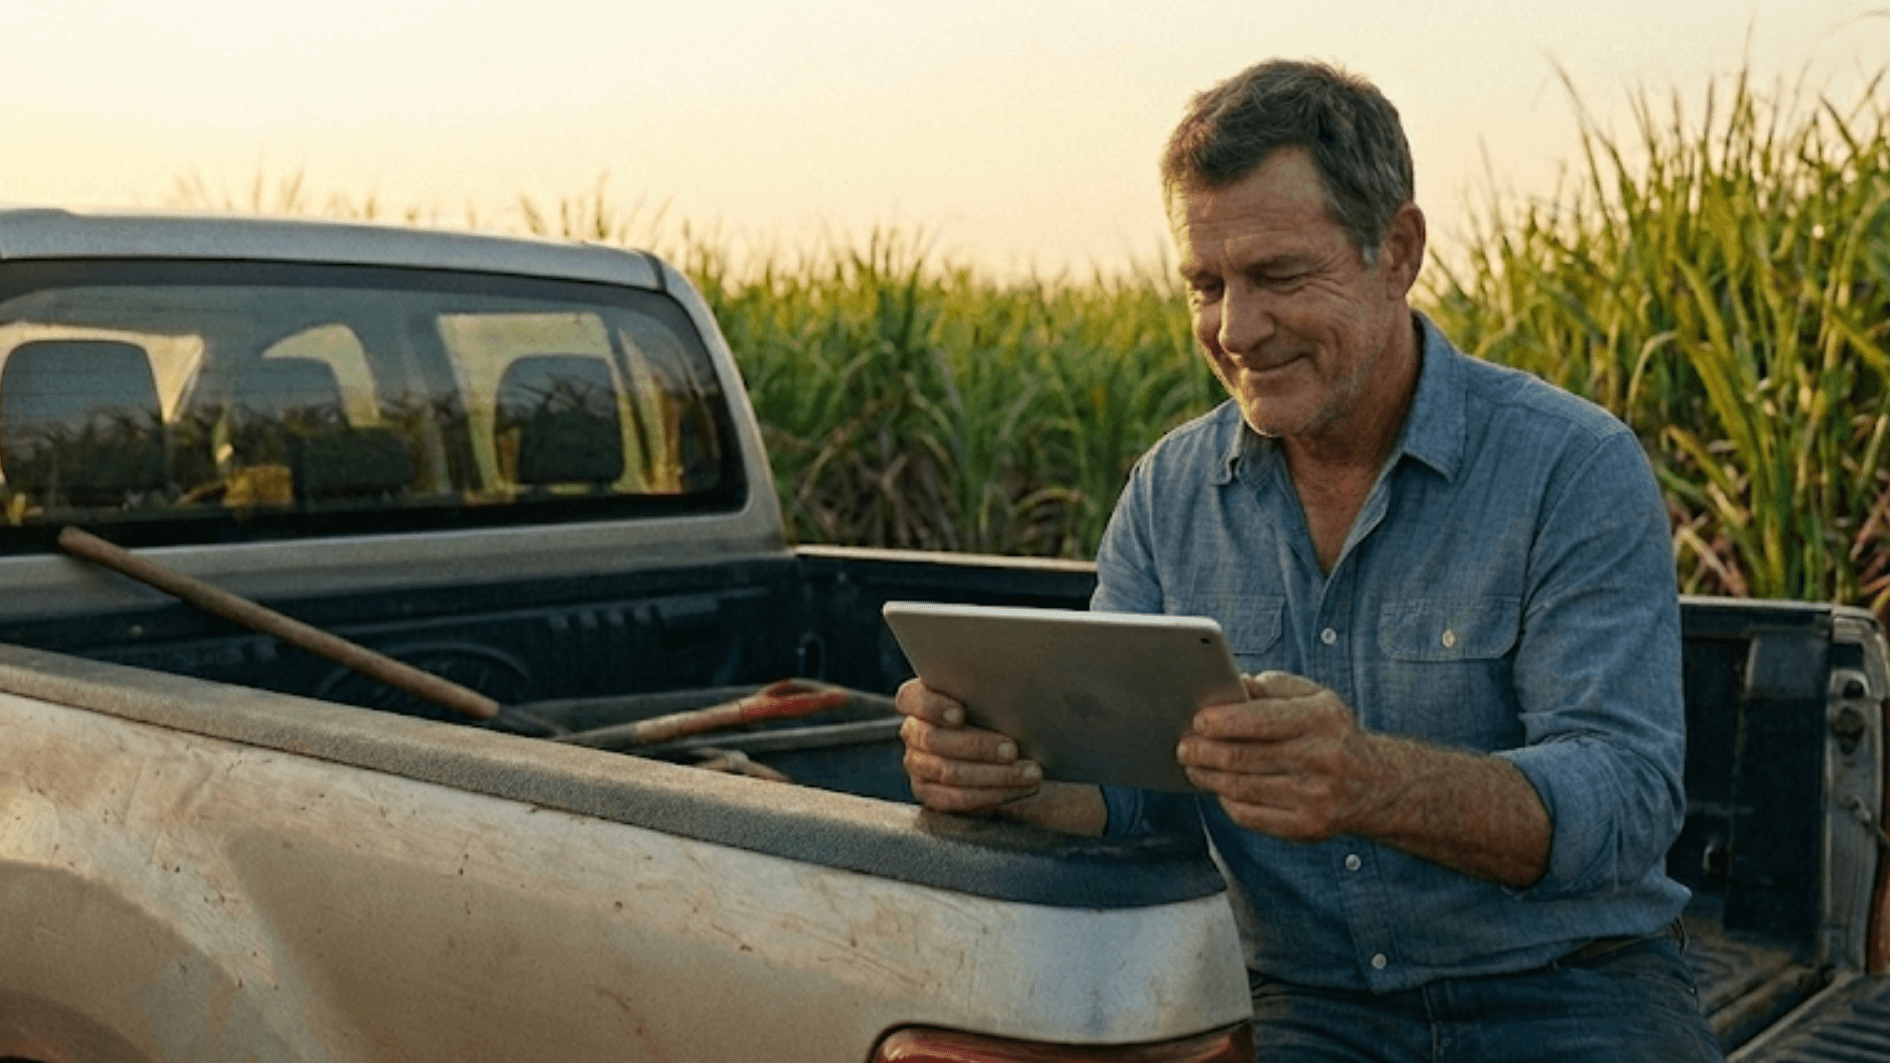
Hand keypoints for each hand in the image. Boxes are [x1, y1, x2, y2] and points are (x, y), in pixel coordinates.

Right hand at [895, 678, 1042, 813]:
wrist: (1002, 750)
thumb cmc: (996, 710)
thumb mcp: (990, 694)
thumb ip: (989, 687)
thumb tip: (1023, 675)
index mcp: (918, 700)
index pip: (911, 699)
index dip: (932, 707)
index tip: (960, 714)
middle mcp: (913, 732)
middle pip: (934, 740)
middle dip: (978, 746)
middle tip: (1013, 749)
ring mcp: (918, 765)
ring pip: (949, 772)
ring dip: (994, 775)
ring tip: (1030, 773)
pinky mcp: (929, 793)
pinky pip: (955, 800)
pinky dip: (990, 796)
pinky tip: (1018, 790)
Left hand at [1177, 671, 1393, 841]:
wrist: (1375, 785)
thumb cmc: (1330, 732)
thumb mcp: (1313, 697)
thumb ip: (1271, 687)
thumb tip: (1231, 686)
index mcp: (1321, 720)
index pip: (1262, 720)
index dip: (1223, 721)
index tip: (1197, 721)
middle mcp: (1321, 759)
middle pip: (1245, 758)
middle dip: (1205, 752)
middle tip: (1183, 746)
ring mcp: (1315, 798)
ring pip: (1242, 788)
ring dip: (1208, 777)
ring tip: (1192, 765)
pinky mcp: (1307, 827)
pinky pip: (1251, 815)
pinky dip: (1227, 801)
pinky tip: (1218, 788)